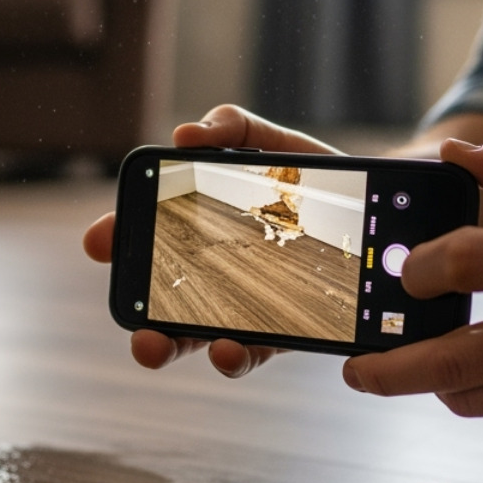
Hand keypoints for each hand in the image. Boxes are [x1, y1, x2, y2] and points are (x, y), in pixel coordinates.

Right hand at [84, 105, 343, 376]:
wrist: (384, 207)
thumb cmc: (316, 177)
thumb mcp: (274, 143)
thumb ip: (232, 128)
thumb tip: (185, 134)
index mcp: (203, 229)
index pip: (149, 238)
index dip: (118, 240)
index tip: (98, 242)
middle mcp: (220, 275)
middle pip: (166, 303)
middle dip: (140, 321)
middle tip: (131, 327)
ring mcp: (254, 307)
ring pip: (204, 337)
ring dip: (177, 347)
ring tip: (163, 347)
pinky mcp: (291, 330)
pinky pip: (259, 350)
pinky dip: (238, 355)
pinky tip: (230, 348)